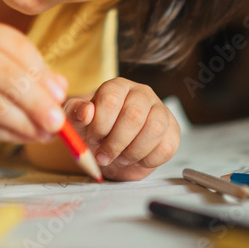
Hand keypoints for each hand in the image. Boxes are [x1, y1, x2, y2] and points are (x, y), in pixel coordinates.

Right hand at [0, 17, 67, 143]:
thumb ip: (26, 71)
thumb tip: (60, 90)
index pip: (15, 45)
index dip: (42, 71)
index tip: (59, 94)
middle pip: (8, 75)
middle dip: (38, 102)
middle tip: (58, 121)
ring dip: (25, 123)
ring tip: (45, 134)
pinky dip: (7, 133)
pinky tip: (22, 137)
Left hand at [64, 78, 179, 180]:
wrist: (111, 151)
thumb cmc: (94, 133)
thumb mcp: (77, 123)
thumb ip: (75, 113)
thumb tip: (86, 112)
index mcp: (117, 86)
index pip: (110, 99)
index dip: (100, 124)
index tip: (92, 138)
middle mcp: (141, 93)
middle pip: (133, 116)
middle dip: (115, 143)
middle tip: (104, 156)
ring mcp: (160, 111)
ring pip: (153, 129)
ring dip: (132, 152)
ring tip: (121, 158)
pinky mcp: (172, 131)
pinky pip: (167, 147)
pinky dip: (148, 160)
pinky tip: (136, 160)